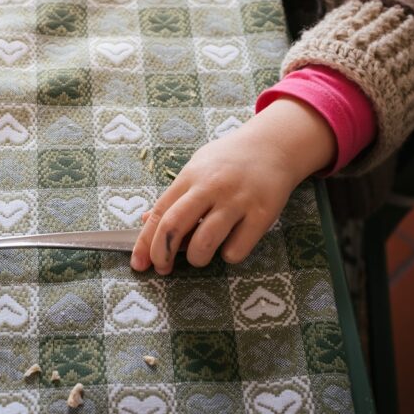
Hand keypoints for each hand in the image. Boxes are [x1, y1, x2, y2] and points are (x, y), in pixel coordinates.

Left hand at [130, 97, 336, 273]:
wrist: (275, 146)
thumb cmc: (230, 161)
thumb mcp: (197, 168)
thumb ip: (175, 196)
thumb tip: (147, 220)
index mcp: (191, 176)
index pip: (160, 213)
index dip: (145, 243)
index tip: (138, 263)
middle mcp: (212, 187)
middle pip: (174, 227)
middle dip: (162, 254)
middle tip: (163, 268)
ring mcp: (238, 201)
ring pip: (204, 244)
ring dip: (196, 259)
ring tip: (201, 254)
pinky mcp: (262, 215)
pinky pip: (236, 250)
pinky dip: (228, 255)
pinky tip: (232, 243)